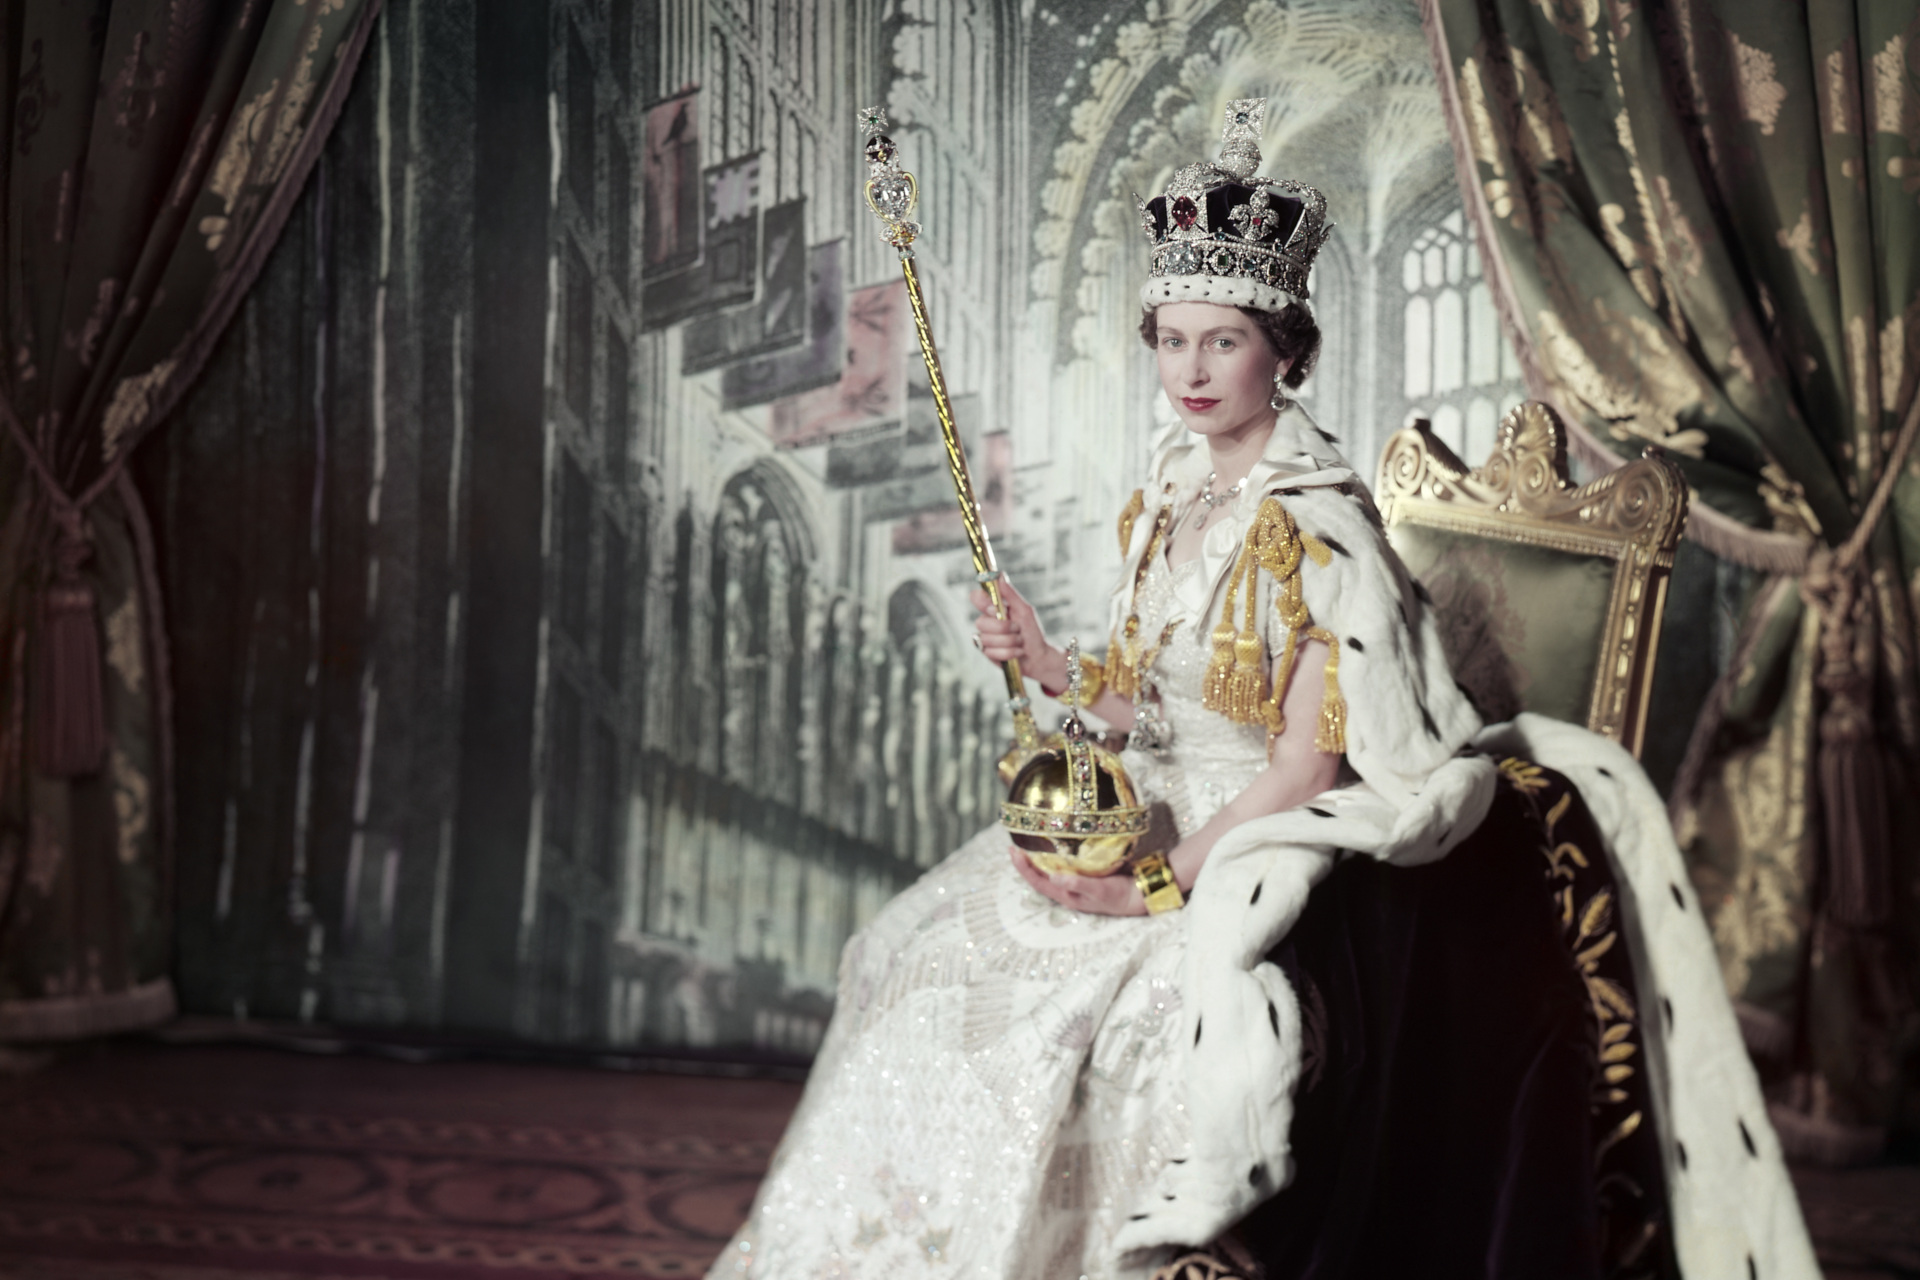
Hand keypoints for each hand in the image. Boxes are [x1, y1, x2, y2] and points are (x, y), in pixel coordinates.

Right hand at [970, 577, 1068, 691]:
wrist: (1039, 656)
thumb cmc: (1032, 632)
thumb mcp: (1025, 610)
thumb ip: (1011, 595)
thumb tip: (1000, 575)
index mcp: (994, 609)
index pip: (976, 598)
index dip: (983, 603)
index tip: (996, 609)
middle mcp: (987, 622)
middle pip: (980, 622)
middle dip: (1003, 627)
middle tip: (1017, 629)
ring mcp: (985, 639)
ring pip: (987, 639)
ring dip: (1009, 641)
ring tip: (1019, 642)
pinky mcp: (987, 654)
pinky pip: (992, 652)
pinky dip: (1009, 652)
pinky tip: (1017, 652)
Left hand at [1008, 846, 1145, 916]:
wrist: (1139, 895)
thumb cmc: (1119, 896)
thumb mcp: (1098, 890)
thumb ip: (1076, 883)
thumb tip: (1052, 876)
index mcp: (1066, 896)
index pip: (1038, 882)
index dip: (1024, 869)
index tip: (1013, 852)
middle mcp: (1067, 890)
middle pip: (1039, 877)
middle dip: (1025, 863)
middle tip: (1013, 845)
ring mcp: (1075, 883)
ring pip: (1049, 871)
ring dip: (1037, 859)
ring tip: (1028, 844)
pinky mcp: (1084, 874)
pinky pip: (1063, 865)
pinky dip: (1054, 855)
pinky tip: (1053, 844)